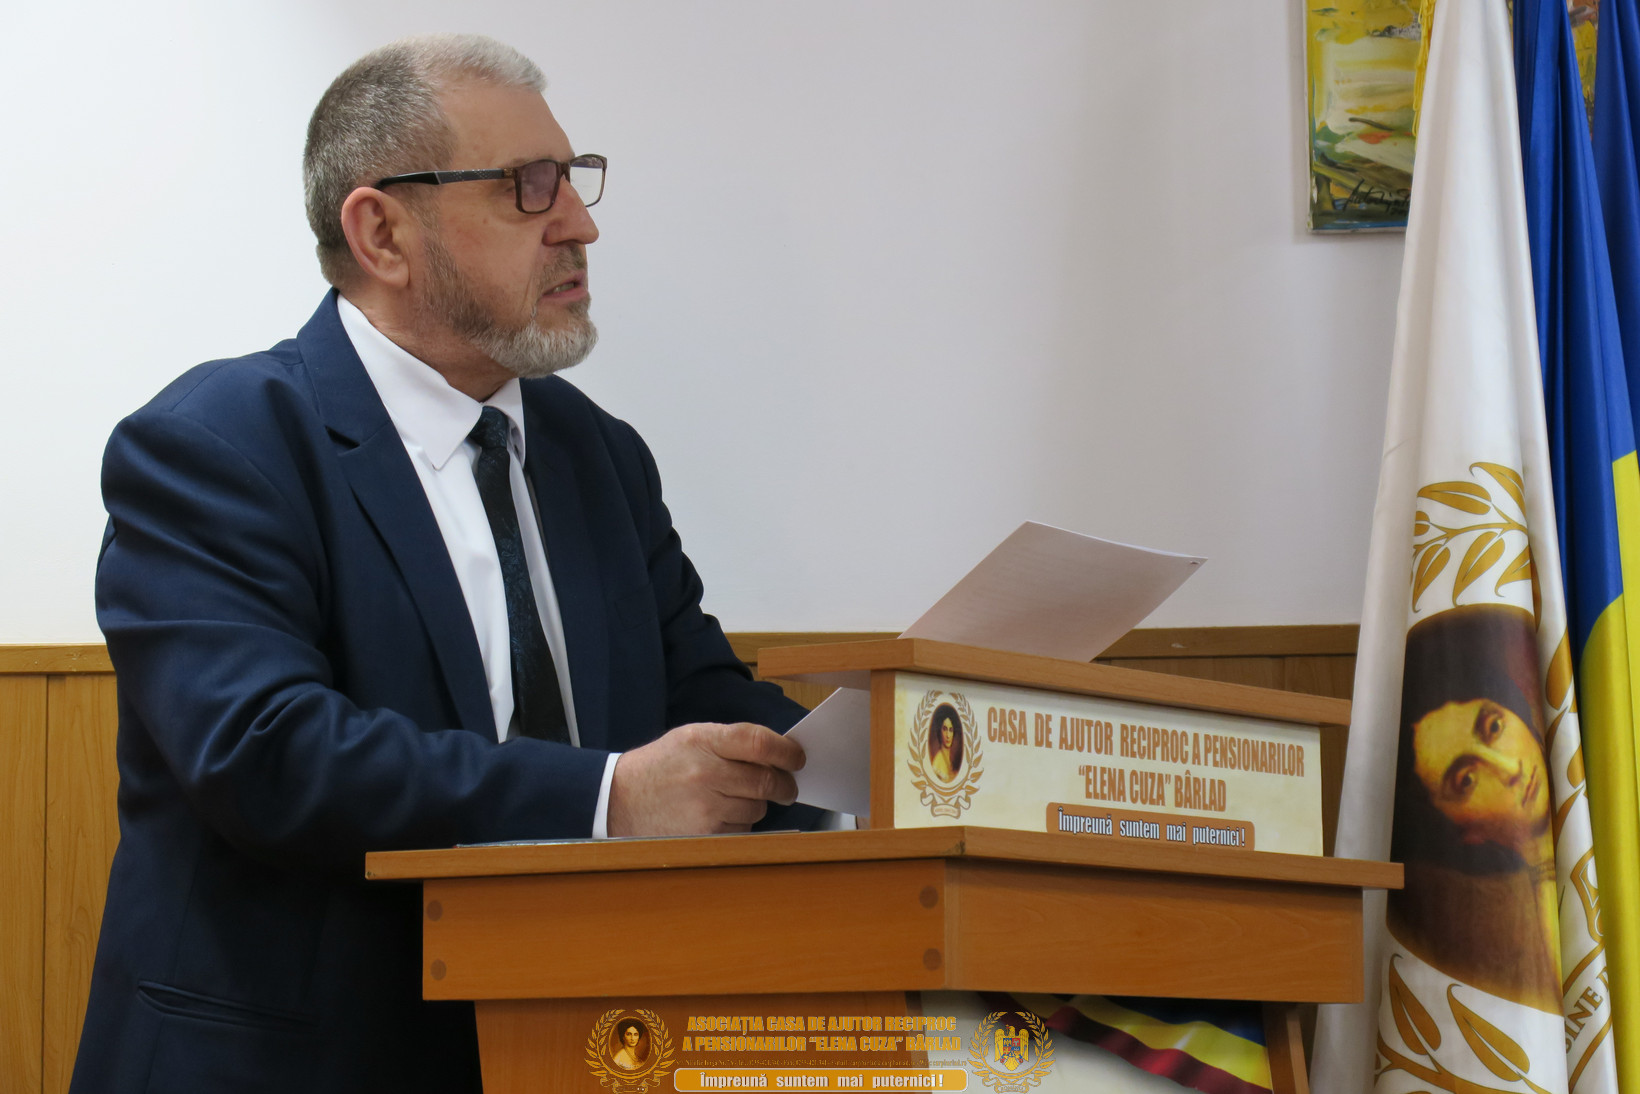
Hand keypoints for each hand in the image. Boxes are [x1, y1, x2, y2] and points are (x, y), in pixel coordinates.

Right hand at [606, 722, 804, 836]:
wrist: (619, 801)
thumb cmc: (661, 767)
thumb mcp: (689, 739)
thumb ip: (730, 742)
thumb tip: (777, 753)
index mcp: (702, 740)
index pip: (758, 741)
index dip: (786, 750)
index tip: (797, 758)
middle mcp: (705, 772)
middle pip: (766, 779)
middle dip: (784, 784)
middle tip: (788, 786)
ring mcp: (705, 806)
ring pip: (758, 807)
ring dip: (757, 804)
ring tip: (734, 799)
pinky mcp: (704, 835)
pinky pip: (742, 830)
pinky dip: (740, 825)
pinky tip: (718, 816)